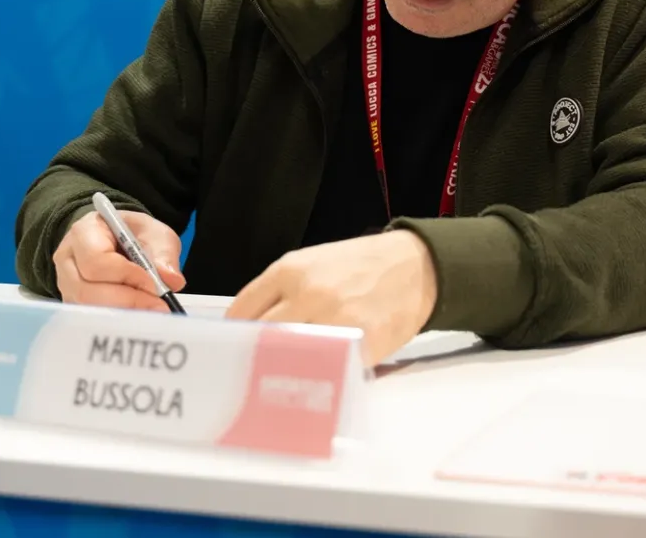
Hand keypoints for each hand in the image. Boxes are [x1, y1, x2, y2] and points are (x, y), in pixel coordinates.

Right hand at [53, 208, 185, 311]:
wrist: (118, 240)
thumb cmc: (133, 234)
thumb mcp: (154, 232)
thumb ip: (164, 253)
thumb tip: (172, 280)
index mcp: (84, 232)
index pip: (96, 260)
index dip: (126, 275)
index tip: (154, 284)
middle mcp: (67, 261)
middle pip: (87, 290)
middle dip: (127, 300)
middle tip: (159, 306)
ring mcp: (66, 286)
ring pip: (88, 309)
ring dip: (124, 313)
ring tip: (153, 312)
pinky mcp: (73, 306)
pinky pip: (91, 319)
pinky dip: (117, 320)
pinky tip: (139, 317)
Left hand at [225, 230, 437, 365]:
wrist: (415, 265)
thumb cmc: (361, 265)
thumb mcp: (314, 263)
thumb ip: (282, 291)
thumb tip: (251, 329)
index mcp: (290, 271)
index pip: (242, 311)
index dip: (232, 336)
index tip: (230, 351)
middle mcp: (307, 294)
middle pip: (260, 339)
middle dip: (252, 358)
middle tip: (249, 374)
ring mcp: (334, 320)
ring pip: (290, 358)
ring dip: (284, 373)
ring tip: (280, 382)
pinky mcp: (360, 344)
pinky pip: (328, 369)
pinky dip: (320, 377)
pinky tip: (318, 379)